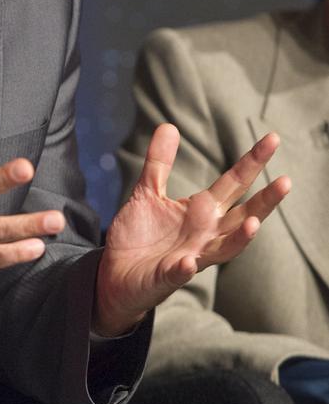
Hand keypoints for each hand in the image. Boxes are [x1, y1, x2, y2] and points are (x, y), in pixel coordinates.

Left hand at [95, 123, 289, 335]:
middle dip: (264, 201)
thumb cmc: (140, 235)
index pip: (234, 183)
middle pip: (242, 215)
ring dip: (240, 238)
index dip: (252, 162)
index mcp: (201, 211)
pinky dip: (184, 268)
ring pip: (224, 249)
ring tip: (253, 223)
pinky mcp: (167, 277)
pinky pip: (179, 273)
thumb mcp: (147, 192)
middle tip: (286, 181)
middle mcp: (205, 234)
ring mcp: (190, 257)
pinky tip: (188, 261)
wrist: (116, 273)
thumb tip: (169, 126)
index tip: (273, 138)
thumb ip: (159, 163)